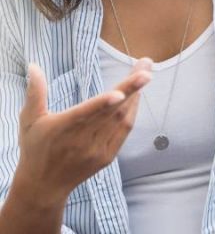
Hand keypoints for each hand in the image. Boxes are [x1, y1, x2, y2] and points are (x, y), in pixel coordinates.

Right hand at [13, 57, 153, 205]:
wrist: (44, 187)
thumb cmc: (35, 148)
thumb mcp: (30, 120)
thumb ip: (35, 92)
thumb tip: (33, 65)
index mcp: (64, 128)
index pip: (87, 114)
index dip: (103, 103)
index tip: (120, 93)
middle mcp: (83, 140)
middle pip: (112, 111)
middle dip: (131, 86)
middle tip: (146, 65)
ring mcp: (98, 150)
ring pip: (122, 119)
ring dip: (135, 95)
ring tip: (144, 73)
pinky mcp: (108, 156)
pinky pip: (124, 130)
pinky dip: (132, 111)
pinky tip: (137, 96)